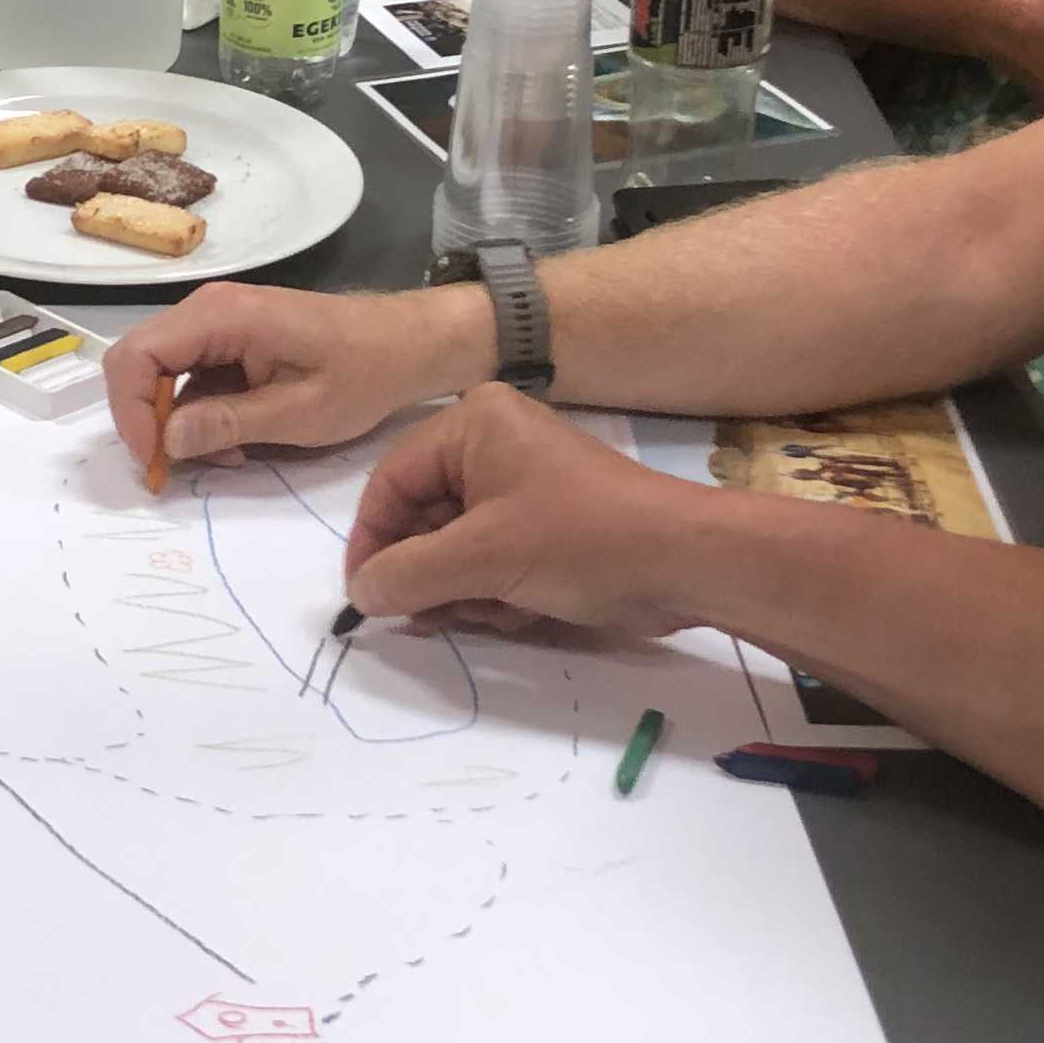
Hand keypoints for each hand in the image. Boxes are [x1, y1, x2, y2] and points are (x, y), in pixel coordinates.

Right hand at [105, 281, 488, 479]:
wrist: (409, 345)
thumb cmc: (363, 373)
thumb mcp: (299, 412)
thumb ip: (229, 423)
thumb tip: (167, 439)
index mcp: (221, 316)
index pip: (135, 356)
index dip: (130, 412)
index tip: (155, 460)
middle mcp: (209, 309)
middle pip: (140, 363)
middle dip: (150, 421)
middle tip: (177, 469)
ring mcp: (219, 323)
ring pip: (164, 375)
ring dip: (180, 423)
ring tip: (226, 457)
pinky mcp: (232, 340)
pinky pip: (194, 377)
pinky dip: (203, 414)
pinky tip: (238, 441)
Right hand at [342, 384, 720, 640]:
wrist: (685, 563)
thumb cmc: (581, 540)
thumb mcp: (483, 558)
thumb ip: (407, 576)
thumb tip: (358, 596)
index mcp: (472, 424)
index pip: (390, 482)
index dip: (371, 543)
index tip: (364, 600)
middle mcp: (492, 444)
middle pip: (422, 517)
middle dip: (425, 574)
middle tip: (429, 618)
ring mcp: (522, 485)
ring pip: (454, 547)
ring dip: (461, 591)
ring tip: (490, 612)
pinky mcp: (546, 524)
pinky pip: (491, 559)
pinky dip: (493, 592)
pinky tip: (518, 613)